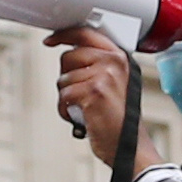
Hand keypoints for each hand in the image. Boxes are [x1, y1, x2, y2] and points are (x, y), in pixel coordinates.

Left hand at [50, 22, 134, 160]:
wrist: (131, 147)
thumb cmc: (120, 120)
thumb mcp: (116, 84)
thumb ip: (98, 65)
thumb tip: (70, 54)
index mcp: (120, 57)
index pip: (86, 34)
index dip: (64, 35)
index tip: (50, 40)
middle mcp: (114, 63)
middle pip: (68, 56)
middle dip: (66, 77)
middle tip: (78, 93)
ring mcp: (104, 76)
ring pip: (64, 79)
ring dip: (67, 97)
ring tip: (84, 109)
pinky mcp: (94, 92)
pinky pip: (64, 95)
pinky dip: (65, 110)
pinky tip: (80, 117)